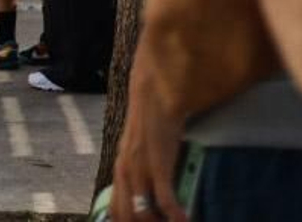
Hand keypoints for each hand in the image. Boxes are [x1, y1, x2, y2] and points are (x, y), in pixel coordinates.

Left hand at [112, 47, 189, 221]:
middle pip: (125, 216)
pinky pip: (164, 197)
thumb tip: (151, 195)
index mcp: (120, 170)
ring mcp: (139, 168)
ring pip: (141, 212)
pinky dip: (175, 214)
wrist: (154, 92)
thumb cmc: (151, 120)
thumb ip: (141, 170)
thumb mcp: (140, 149)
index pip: (116, 211)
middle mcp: (124, 171)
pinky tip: (185, 221)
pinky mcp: (157, 162)